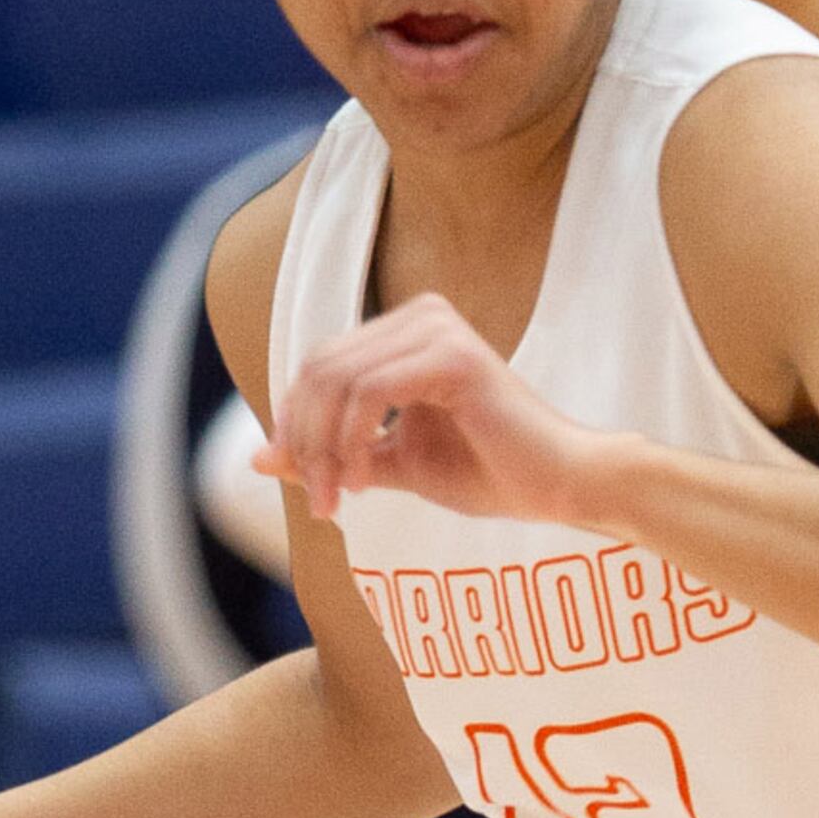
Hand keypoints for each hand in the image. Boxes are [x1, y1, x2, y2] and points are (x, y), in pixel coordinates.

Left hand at [267, 300, 648, 534]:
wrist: (560, 485)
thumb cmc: (490, 472)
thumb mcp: (392, 464)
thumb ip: (332, 455)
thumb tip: (258, 458)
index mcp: (407, 331)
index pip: (321, 365)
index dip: (297, 422)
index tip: (304, 481)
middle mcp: (421, 316)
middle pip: (320, 368)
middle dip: (306, 439)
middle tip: (321, 501)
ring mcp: (437, 330)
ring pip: (338, 380)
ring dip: (325, 449)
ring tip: (338, 500)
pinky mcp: (452, 356)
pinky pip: (370, 392)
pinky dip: (351, 441)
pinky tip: (360, 482)